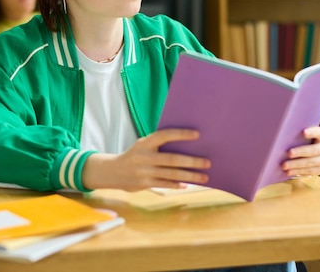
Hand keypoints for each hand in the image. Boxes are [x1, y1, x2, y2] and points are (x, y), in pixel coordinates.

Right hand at [81, 129, 210, 191]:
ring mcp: (144, 172)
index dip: (181, 134)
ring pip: (171, 174)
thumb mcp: (142, 145)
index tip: (197, 134)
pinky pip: (165, 184)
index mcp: (144, 143)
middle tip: (207, 162)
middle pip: (172, 159)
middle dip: (191, 161)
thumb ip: (158, 145)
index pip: (165, 135)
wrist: (112, 171)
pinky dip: (177, 184)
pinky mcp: (144, 184)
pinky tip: (187, 185)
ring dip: (189, 176)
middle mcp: (144, 157)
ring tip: (204, 177)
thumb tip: (185, 146)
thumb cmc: (135, 155)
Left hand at [281, 126, 319, 176]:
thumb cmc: (298, 139)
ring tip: (284, 166)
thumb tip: (280, 134)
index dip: (313, 132)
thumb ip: (294, 133)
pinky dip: (298, 171)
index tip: (303, 132)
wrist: (305, 152)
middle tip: (289, 153)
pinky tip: (289, 172)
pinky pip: (310, 171)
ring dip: (297, 164)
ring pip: (311, 162)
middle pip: (315, 150)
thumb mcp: (298, 135)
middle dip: (301, 152)